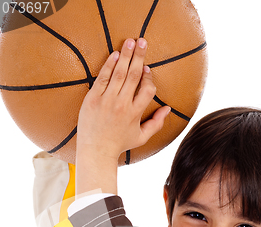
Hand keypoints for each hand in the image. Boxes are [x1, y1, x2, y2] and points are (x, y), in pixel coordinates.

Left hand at [76, 38, 170, 195]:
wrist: (95, 151)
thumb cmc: (119, 144)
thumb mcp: (141, 137)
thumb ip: (157, 123)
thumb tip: (167, 109)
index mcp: (135, 113)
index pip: (147, 89)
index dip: (148, 78)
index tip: (147, 69)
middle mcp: (122, 105)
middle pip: (134, 76)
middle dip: (139, 57)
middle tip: (143, 41)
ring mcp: (107, 101)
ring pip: (119, 73)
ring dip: (126, 55)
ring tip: (130, 41)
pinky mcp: (93, 99)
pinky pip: (102, 78)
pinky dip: (109, 65)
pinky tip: (115, 55)